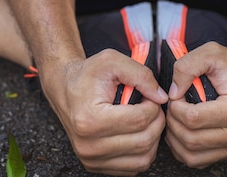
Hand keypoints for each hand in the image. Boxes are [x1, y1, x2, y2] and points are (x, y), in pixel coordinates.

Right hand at [40, 49, 168, 175]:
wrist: (64, 89)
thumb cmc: (87, 75)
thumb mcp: (112, 61)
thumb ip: (140, 75)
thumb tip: (162, 97)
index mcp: (90, 119)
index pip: (139, 120)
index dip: (153, 106)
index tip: (150, 96)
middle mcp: (88, 145)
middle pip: (144, 141)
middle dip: (157, 121)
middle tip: (151, 107)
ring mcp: (91, 159)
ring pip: (143, 159)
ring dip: (153, 138)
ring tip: (145, 119)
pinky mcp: (95, 166)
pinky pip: (134, 167)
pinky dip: (143, 151)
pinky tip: (137, 132)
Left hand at [164, 42, 226, 167]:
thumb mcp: (210, 52)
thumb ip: (187, 66)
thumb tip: (173, 93)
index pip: (193, 118)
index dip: (175, 107)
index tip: (175, 95)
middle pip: (190, 139)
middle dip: (172, 122)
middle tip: (173, 106)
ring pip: (191, 155)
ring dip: (175, 138)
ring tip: (176, 118)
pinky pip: (198, 161)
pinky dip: (183, 148)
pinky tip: (182, 130)